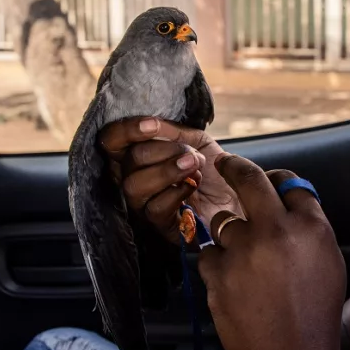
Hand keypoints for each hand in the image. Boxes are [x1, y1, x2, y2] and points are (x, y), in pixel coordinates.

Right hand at [98, 117, 241, 242]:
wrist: (238, 199)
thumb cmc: (213, 171)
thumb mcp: (195, 141)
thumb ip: (171, 131)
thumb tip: (151, 123)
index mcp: (139, 156)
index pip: (112, 141)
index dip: (127, 130)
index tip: (152, 126)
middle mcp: (134, 179)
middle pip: (128, 161)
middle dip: (164, 151)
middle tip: (192, 154)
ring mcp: (143, 204)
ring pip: (134, 186)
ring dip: (168, 171)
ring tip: (194, 166)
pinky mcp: (159, 225)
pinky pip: (155, 208)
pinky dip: (177, 192)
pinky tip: (194, 186)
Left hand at [198, 155, 347, 349]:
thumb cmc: (314, 313)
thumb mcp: (328, 260)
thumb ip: (308, 224)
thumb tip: (285, 195)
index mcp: (311, 227)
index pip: (289, 182)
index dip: (276, 179)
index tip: (265, 179)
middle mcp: (277, 233)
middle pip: (250, 180)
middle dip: (234, 166)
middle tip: (223, 161)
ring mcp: (244, 253)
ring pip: (224, 221)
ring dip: (230, 234)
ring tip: (247, 263)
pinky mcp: (218, 275)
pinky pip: (209, 253)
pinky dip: (218, 264)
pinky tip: (236, 285)